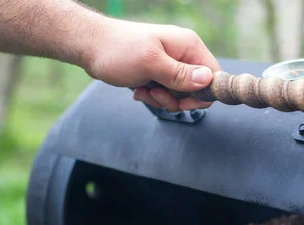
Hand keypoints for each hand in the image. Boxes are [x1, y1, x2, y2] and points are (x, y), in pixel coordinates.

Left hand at [86, 19, 220, 111]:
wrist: (90, 46)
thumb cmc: (117, 50)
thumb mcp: (150, 64)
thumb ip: (180, 74)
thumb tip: (207, 80)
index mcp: (189, 46)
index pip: (213, 75)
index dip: (202, 94)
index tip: (182, 100)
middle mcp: (184, 54)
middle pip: (197, 89)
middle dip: (177, 99)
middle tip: (157, 93)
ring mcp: (172, 63)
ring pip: (181, 95)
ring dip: (163, 99)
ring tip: (145, 89)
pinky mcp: (160, 72)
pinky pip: (167, 93)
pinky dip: (154, 96)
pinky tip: (139, 89)